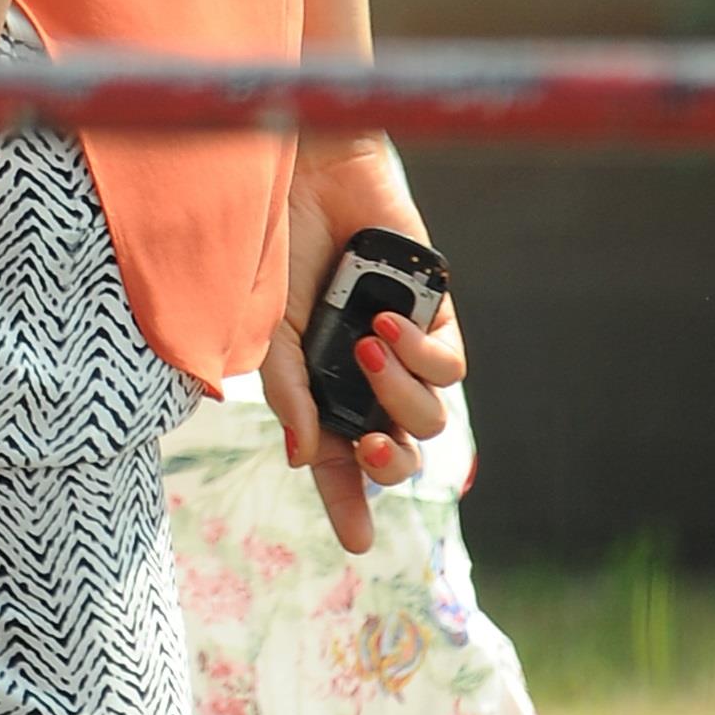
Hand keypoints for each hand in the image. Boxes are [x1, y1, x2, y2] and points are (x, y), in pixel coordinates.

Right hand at [261, 138, 461, 556]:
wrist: (303, 170)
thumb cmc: (272, 246)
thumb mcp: (265, 329)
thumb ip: (288, 393)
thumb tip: (306, 459)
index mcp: (319, 388)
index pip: (338, 462)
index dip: (350, 505)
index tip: (360, 544)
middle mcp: (364, 376)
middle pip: (396, 450)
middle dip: (389, 460)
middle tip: (371, 446)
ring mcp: (402, 348)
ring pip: (429, 415)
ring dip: (398, 396)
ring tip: (364, 347)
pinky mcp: (435, 313)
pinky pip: (450, 364)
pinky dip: (419, 354)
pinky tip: (385, 322)